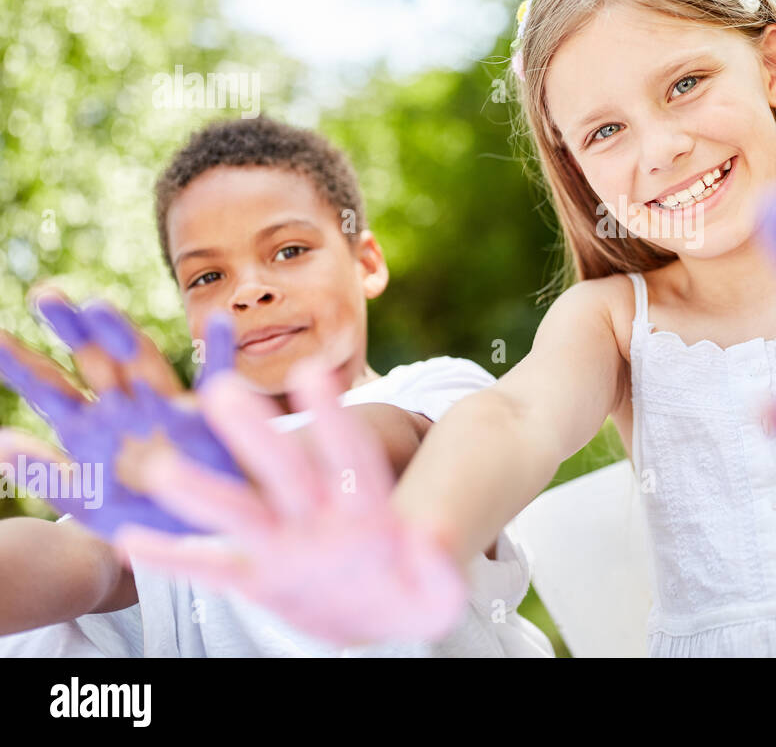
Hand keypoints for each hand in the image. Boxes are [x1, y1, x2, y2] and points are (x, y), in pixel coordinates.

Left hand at [0, 293, 240, 536]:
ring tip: (96, 307)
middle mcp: (125, 408)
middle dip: (70, 330)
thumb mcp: (85, 500)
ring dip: (121, 334)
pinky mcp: (205, 421)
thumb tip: (1, 442)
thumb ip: (45, 472)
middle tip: (43, 296)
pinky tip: (218, 324)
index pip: (49, 387)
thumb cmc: (139, 517)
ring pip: (141, 362)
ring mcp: (165, 409)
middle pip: (93, 361)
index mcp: (90, 427)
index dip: (21, 363)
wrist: (193, 536)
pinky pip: (215, 381)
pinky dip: (220, 351)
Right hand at [113, 359, 468, 645]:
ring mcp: (288, 545)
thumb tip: (435, 541)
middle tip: (219, 392)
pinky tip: (131, 539)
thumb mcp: (442, 587)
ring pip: (240, 514)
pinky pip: (215, 568)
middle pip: (285, 471)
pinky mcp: (265, 579)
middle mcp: (320, 517)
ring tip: (152, 467)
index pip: (350, 457)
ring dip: (200, 491)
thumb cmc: (425, 590)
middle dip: (256, 437)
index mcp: (367, 511)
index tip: (313, 372)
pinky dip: (177, 557)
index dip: (333, 419)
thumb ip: (440, 566)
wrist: (395, 607)